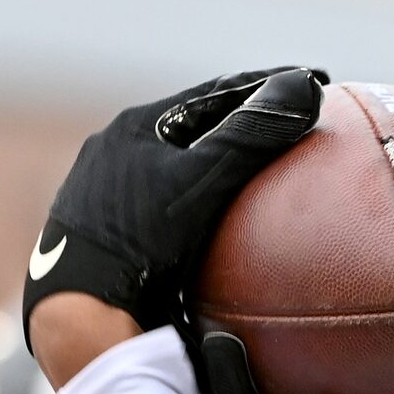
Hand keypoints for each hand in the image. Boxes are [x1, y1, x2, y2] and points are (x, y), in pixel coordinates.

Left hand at [25, 69, 324, 343]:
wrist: (78, 310)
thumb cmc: (140, 238)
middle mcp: (111, 151)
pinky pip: (160, 203)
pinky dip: (194, 201)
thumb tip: (304, 87)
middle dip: (243, 123)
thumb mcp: (203, 182)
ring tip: (260, 170)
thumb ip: (253, 133)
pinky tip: (216, 221)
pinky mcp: (100, 233)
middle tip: (291, 124)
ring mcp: (100, 193)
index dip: (269, 87)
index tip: (315, 84)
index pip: (215, 94)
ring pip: (174, 166)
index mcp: (133, 126)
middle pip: (193, 127)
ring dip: (216, 163)